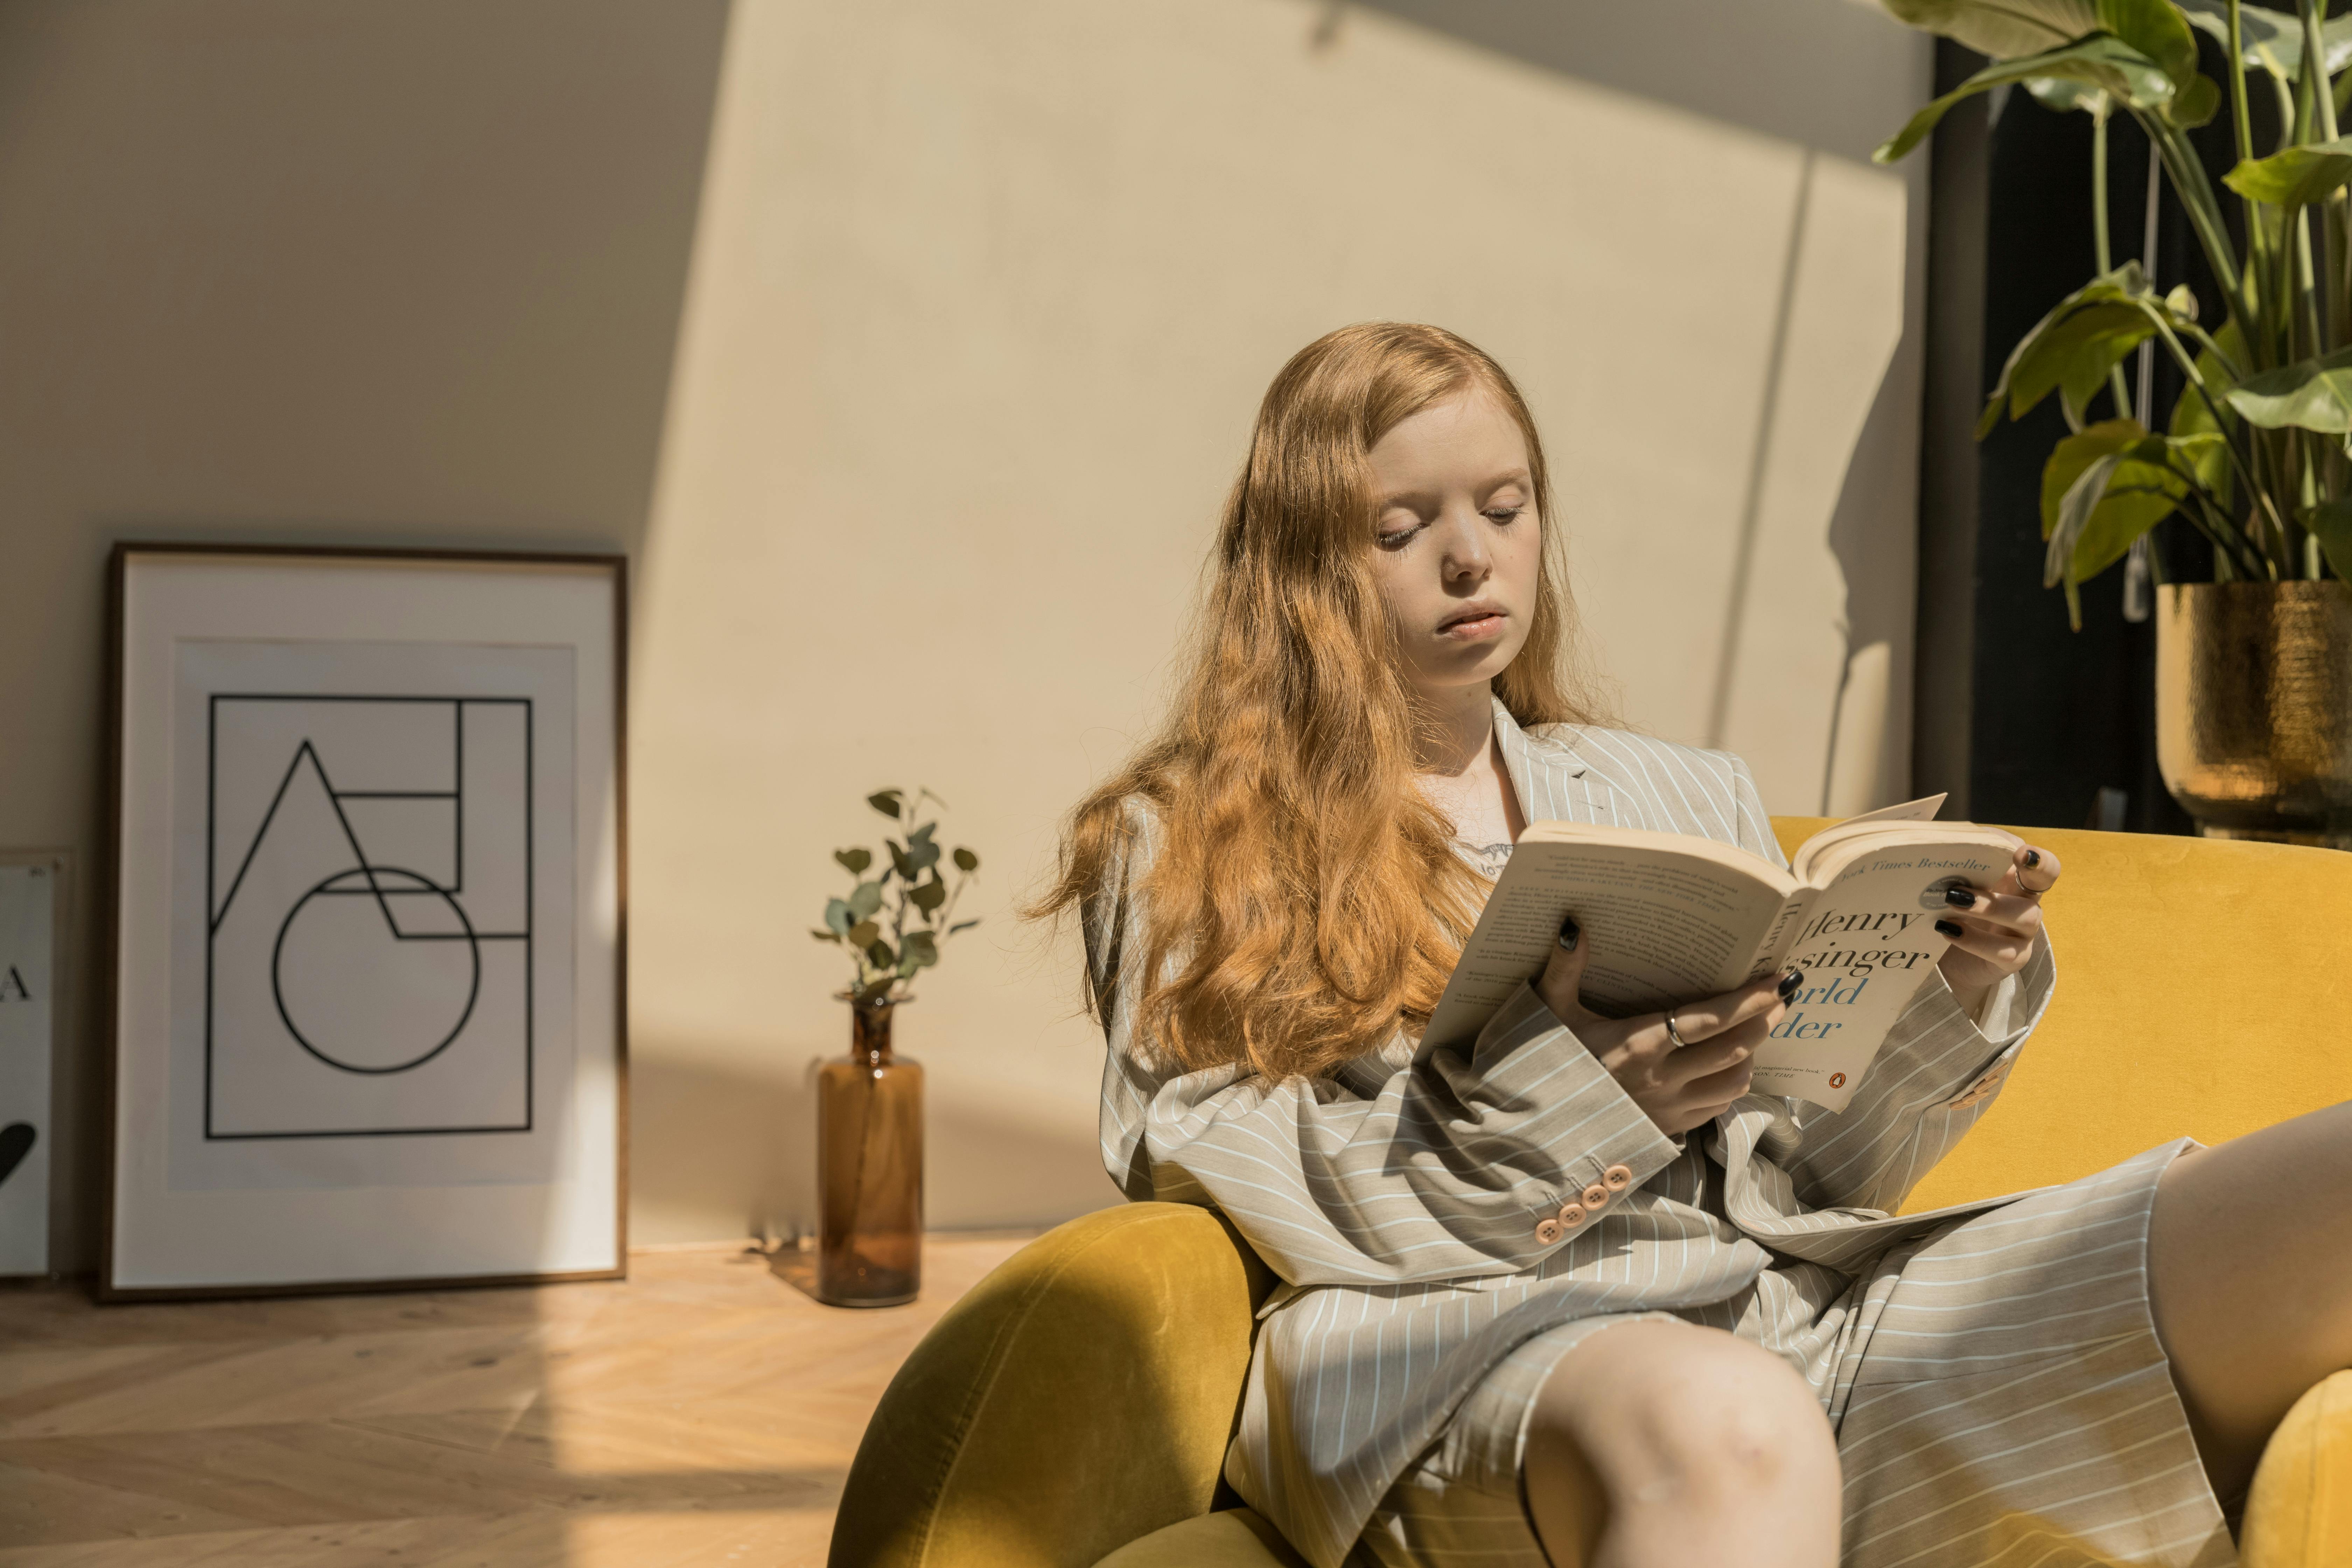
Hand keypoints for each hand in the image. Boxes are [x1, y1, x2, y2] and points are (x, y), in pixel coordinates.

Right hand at [1534, 915, 1796, 1136]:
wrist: (1535, 1132)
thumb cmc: (1545, 1065)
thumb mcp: (1549, 1013)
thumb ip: (1563, 970)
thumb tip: (1572, 926)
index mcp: (1638, 1045)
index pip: (1711, 1019)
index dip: (1751, 999)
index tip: (1780, 979)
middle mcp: (1663, 1079)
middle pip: (1736, 1048)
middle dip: (1765, 1019)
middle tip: (1780, 996)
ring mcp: (1670, 1108)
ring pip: (1735, 1082)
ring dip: (1753, 1054)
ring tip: (1756, 1029)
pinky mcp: (1670, 1129)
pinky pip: (1718, 1107)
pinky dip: (1733, 1084)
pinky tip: (1728, 1066)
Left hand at [1934, 843, 2059, 995]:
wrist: (1952, 962)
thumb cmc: (1954, 913)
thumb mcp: (1953, 885)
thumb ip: (1956, 864)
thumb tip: (1943, 841)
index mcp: (2014, 877)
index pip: (2038, 859)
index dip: (2036, 855)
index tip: (2019, 852)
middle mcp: (2026, 900)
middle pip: (2044, 880)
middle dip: (2031, 869)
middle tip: (2001, 864)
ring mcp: (2024, 932)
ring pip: (2027, 916)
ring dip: (1991, 906)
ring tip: (1953, 900)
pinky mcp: (2014, 959)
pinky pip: (2004, 951)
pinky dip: (1975, 940)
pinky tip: (1948, 930)